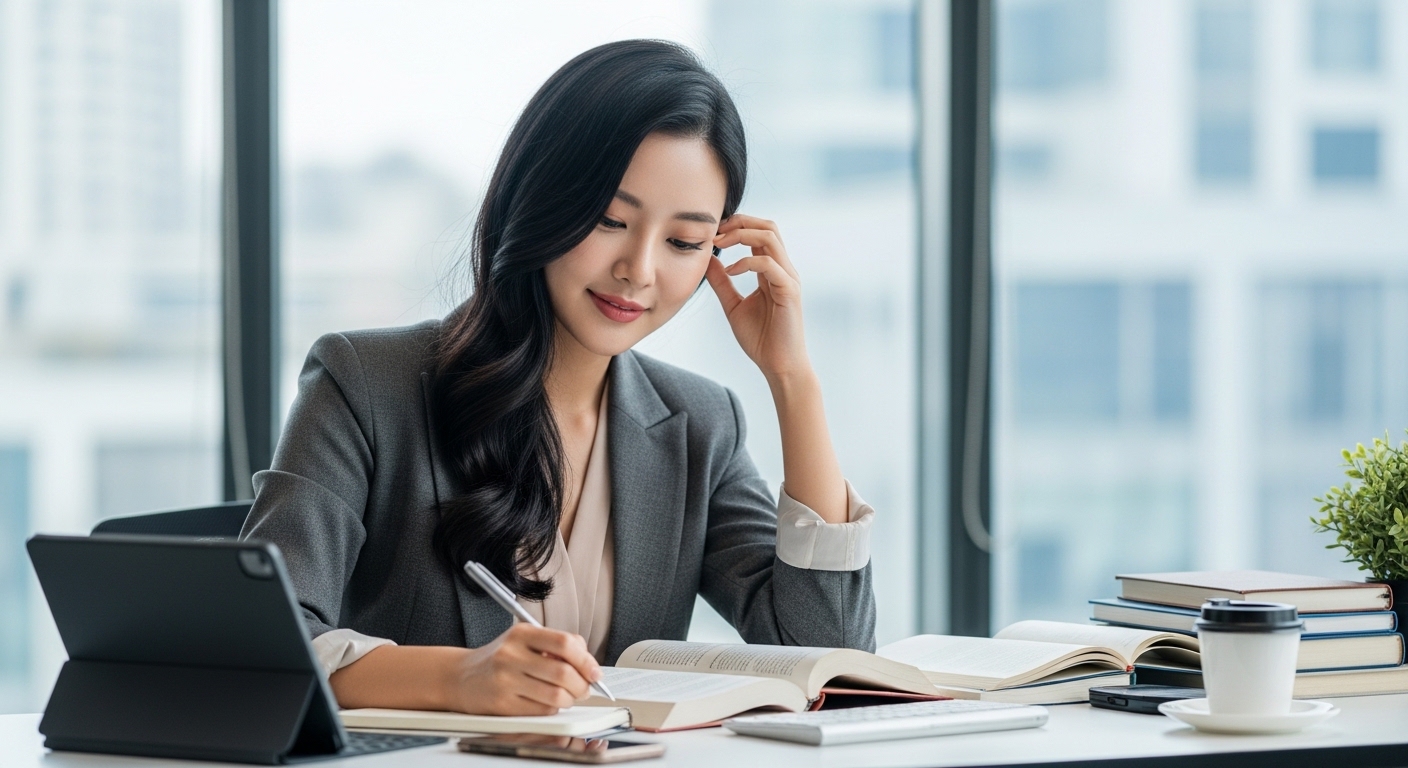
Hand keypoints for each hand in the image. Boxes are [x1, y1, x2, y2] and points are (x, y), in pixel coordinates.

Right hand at [444, 623, 601, 715]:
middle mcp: (512, 654)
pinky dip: (551, 709)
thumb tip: (589, 665)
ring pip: (555, 695)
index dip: (586, 660)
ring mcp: (505, 679)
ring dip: (569, 700)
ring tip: (566, 697)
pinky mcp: (502, 703)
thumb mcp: (524, 640)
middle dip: (582, 686)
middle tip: (584, 689)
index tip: (595, 673)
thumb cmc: (500, 659)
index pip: (565, 643)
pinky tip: (546, 703)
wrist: (461, 677)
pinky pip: (541, 711)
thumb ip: (555, 646)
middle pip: (563, 673)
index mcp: (522, 633)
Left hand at [704, 215, 811, 382]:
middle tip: (715, 232)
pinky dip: (746, 262)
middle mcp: (783, 269)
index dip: (736, 226)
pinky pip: (769, 264)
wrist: (779, 366)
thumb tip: (707, 260)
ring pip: (770, 237)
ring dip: (741, 234)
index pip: (759, 233)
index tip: (712, 234)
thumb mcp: (733, 305)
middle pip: (768, 226)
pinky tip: (730, 271)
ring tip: (720, 244)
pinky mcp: (789, 290)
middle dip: (739, 222)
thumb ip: (722, 283)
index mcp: (771, 270)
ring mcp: (788, 278)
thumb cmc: (761, 339)